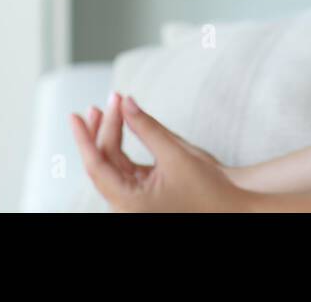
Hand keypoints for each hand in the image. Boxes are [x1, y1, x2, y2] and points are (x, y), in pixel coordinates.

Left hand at [69, 93, 249, 211]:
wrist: (235, 210)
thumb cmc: (210, 189)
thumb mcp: (176, 153)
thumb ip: (146, 127)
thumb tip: (125, 101)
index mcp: (129, 203)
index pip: (96, 166)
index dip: (84, 138)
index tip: (75, 115)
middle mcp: (126, 207)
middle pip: (104, 163)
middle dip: (103, 130)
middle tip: (106, 100)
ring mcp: (134, 203)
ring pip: (113, 165)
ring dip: (111, 136)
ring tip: (111, 107)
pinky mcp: (144, 197)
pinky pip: (125, 169)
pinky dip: (123, 147)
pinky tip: (122, 125)